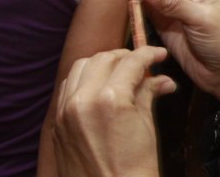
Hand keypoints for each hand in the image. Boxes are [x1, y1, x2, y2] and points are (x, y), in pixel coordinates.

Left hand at [54, 48, 175, 176]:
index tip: (158, 55)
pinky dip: (83, 80)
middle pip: (102, 58)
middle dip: (124, 57)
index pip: (130, 62)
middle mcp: (82, 100)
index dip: (148, 54)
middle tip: (141, 64)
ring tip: (119, 73)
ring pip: (80, 68)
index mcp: (109, 99)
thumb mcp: (147, 128)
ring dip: (101, 65)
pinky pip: (67, 88)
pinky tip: (99, 88)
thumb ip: (149, 95)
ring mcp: (65, 112)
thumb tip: (162, 80)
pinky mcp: (57, 123)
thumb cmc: (135, 170)